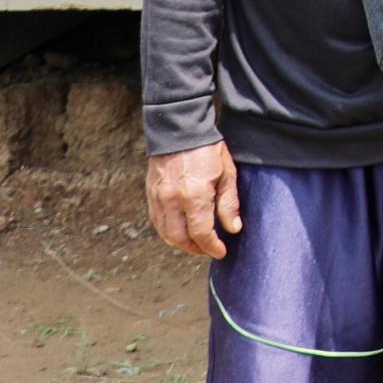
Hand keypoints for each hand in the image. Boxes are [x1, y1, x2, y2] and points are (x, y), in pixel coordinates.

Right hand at [145, 141, 240, 258]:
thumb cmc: (208, 150)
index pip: (201, 233)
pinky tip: (180, 229)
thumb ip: (229, 203)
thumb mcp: (227, 174)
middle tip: (208, 249)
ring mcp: (158, 198)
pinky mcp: (150, 194)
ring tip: (196, 242)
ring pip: (165, 233)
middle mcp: (172, 200)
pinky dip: (168, 231)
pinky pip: (157, 221)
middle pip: (179, 239)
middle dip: (195, 249)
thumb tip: (233, 229)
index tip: (221, 251)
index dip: (211, 246)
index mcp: (194, 196)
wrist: (180, 130)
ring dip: (180, 242)